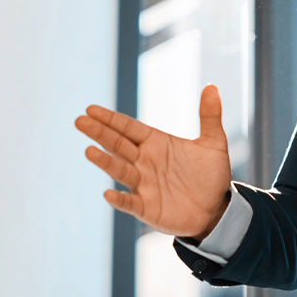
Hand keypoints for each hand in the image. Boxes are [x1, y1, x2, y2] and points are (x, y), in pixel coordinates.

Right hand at [75, 85, 233, 239]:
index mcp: (156, 143)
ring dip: (105, 162)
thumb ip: (209, 116)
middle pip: (118, 144)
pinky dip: (119, 200)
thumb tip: (211, 86)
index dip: (110, 119)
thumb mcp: (214, 143)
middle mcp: (144, 162)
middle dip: (99, 133)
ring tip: (89, 150)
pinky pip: (130, 203)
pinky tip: (108, 194)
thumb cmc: (211, 175)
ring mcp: (144, 185)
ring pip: (120, 171)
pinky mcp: (147, 208)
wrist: (217, 210)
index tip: (91, 109)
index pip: (128, 128)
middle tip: (80, 121)